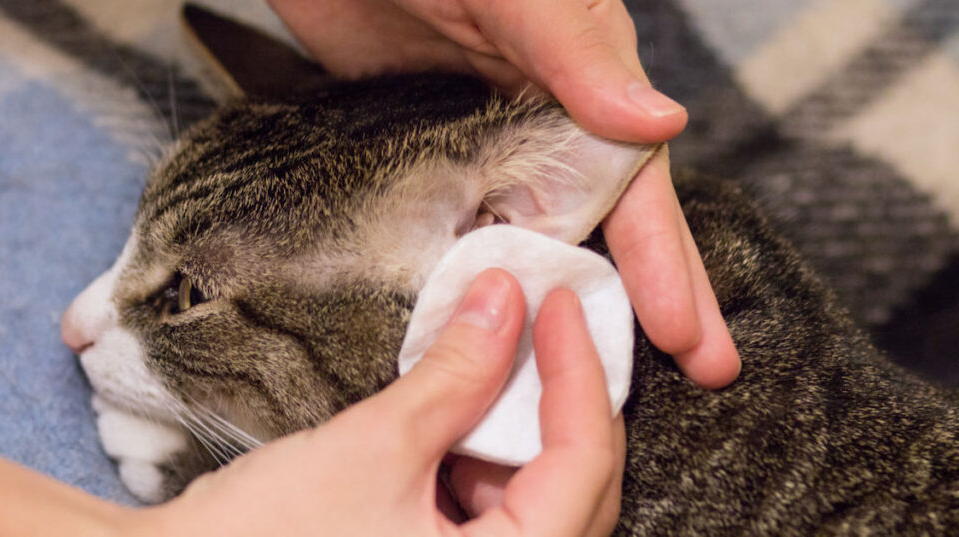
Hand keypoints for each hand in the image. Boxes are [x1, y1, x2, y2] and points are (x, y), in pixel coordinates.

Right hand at [132, 269, 624, 535]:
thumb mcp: (374, 448)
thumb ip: (454, 374)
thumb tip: (504, 299)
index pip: (584, 467)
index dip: (581, 374)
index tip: (560, 303)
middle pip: (577, 491)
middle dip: (560, 402)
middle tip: (541, 323)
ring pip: (539, 504)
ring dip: (518, 431)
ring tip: (490, 360)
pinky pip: (493, 518)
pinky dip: (482, 462)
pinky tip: (455, 415)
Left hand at [267, 0, 740, 387]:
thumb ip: (577, 50)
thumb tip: (663, 121)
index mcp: (585, 79)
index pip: (637, 184)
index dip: (664, 261)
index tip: (687, 337)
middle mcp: (542, 119)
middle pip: (599, 221)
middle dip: (640, 298)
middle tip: (691, 375)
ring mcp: (480, 141)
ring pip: (528, 233)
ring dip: (553, 300)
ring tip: (574, 371)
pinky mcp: (422, 152)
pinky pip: (457, 224)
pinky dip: (474, 273)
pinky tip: (482, 321)